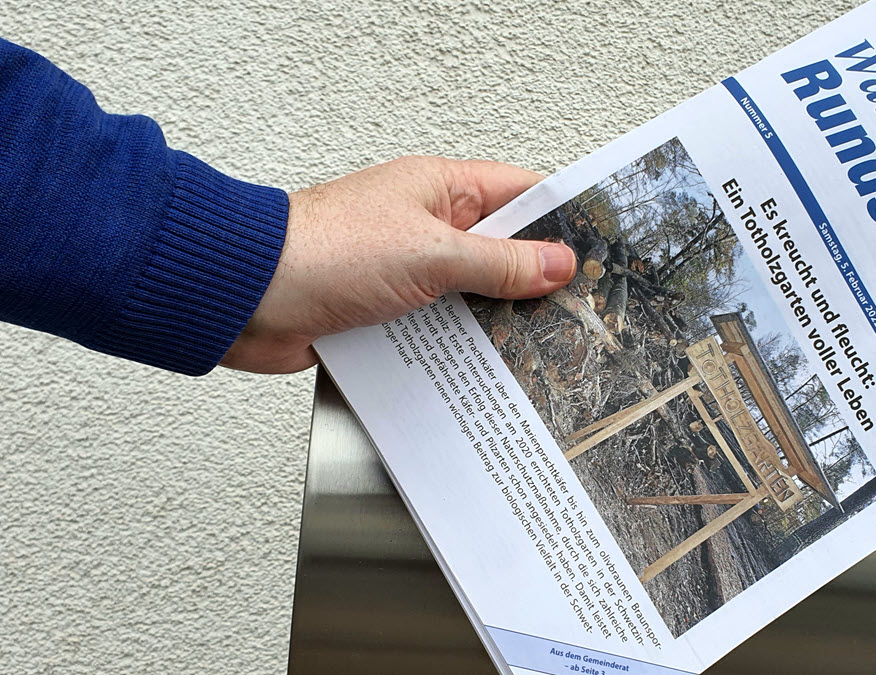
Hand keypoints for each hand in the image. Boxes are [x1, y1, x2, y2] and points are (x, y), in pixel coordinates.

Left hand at [221, 156, 576, 373]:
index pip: (520, 195)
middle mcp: (426, 228)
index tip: (599, 249)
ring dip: (497, 322)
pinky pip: (439, 331)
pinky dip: (460, 350)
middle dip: (535, 281)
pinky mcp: (387, 315)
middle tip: (580, 310)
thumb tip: (556, 263)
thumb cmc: (322, 252)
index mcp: (440, 190)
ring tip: (544, 349)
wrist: (244, 298)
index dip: (561, 220)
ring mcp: (407, 274)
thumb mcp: (431, 253)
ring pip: (472, 298)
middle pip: (501, 252)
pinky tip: (486, 372)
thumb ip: (498, 262)